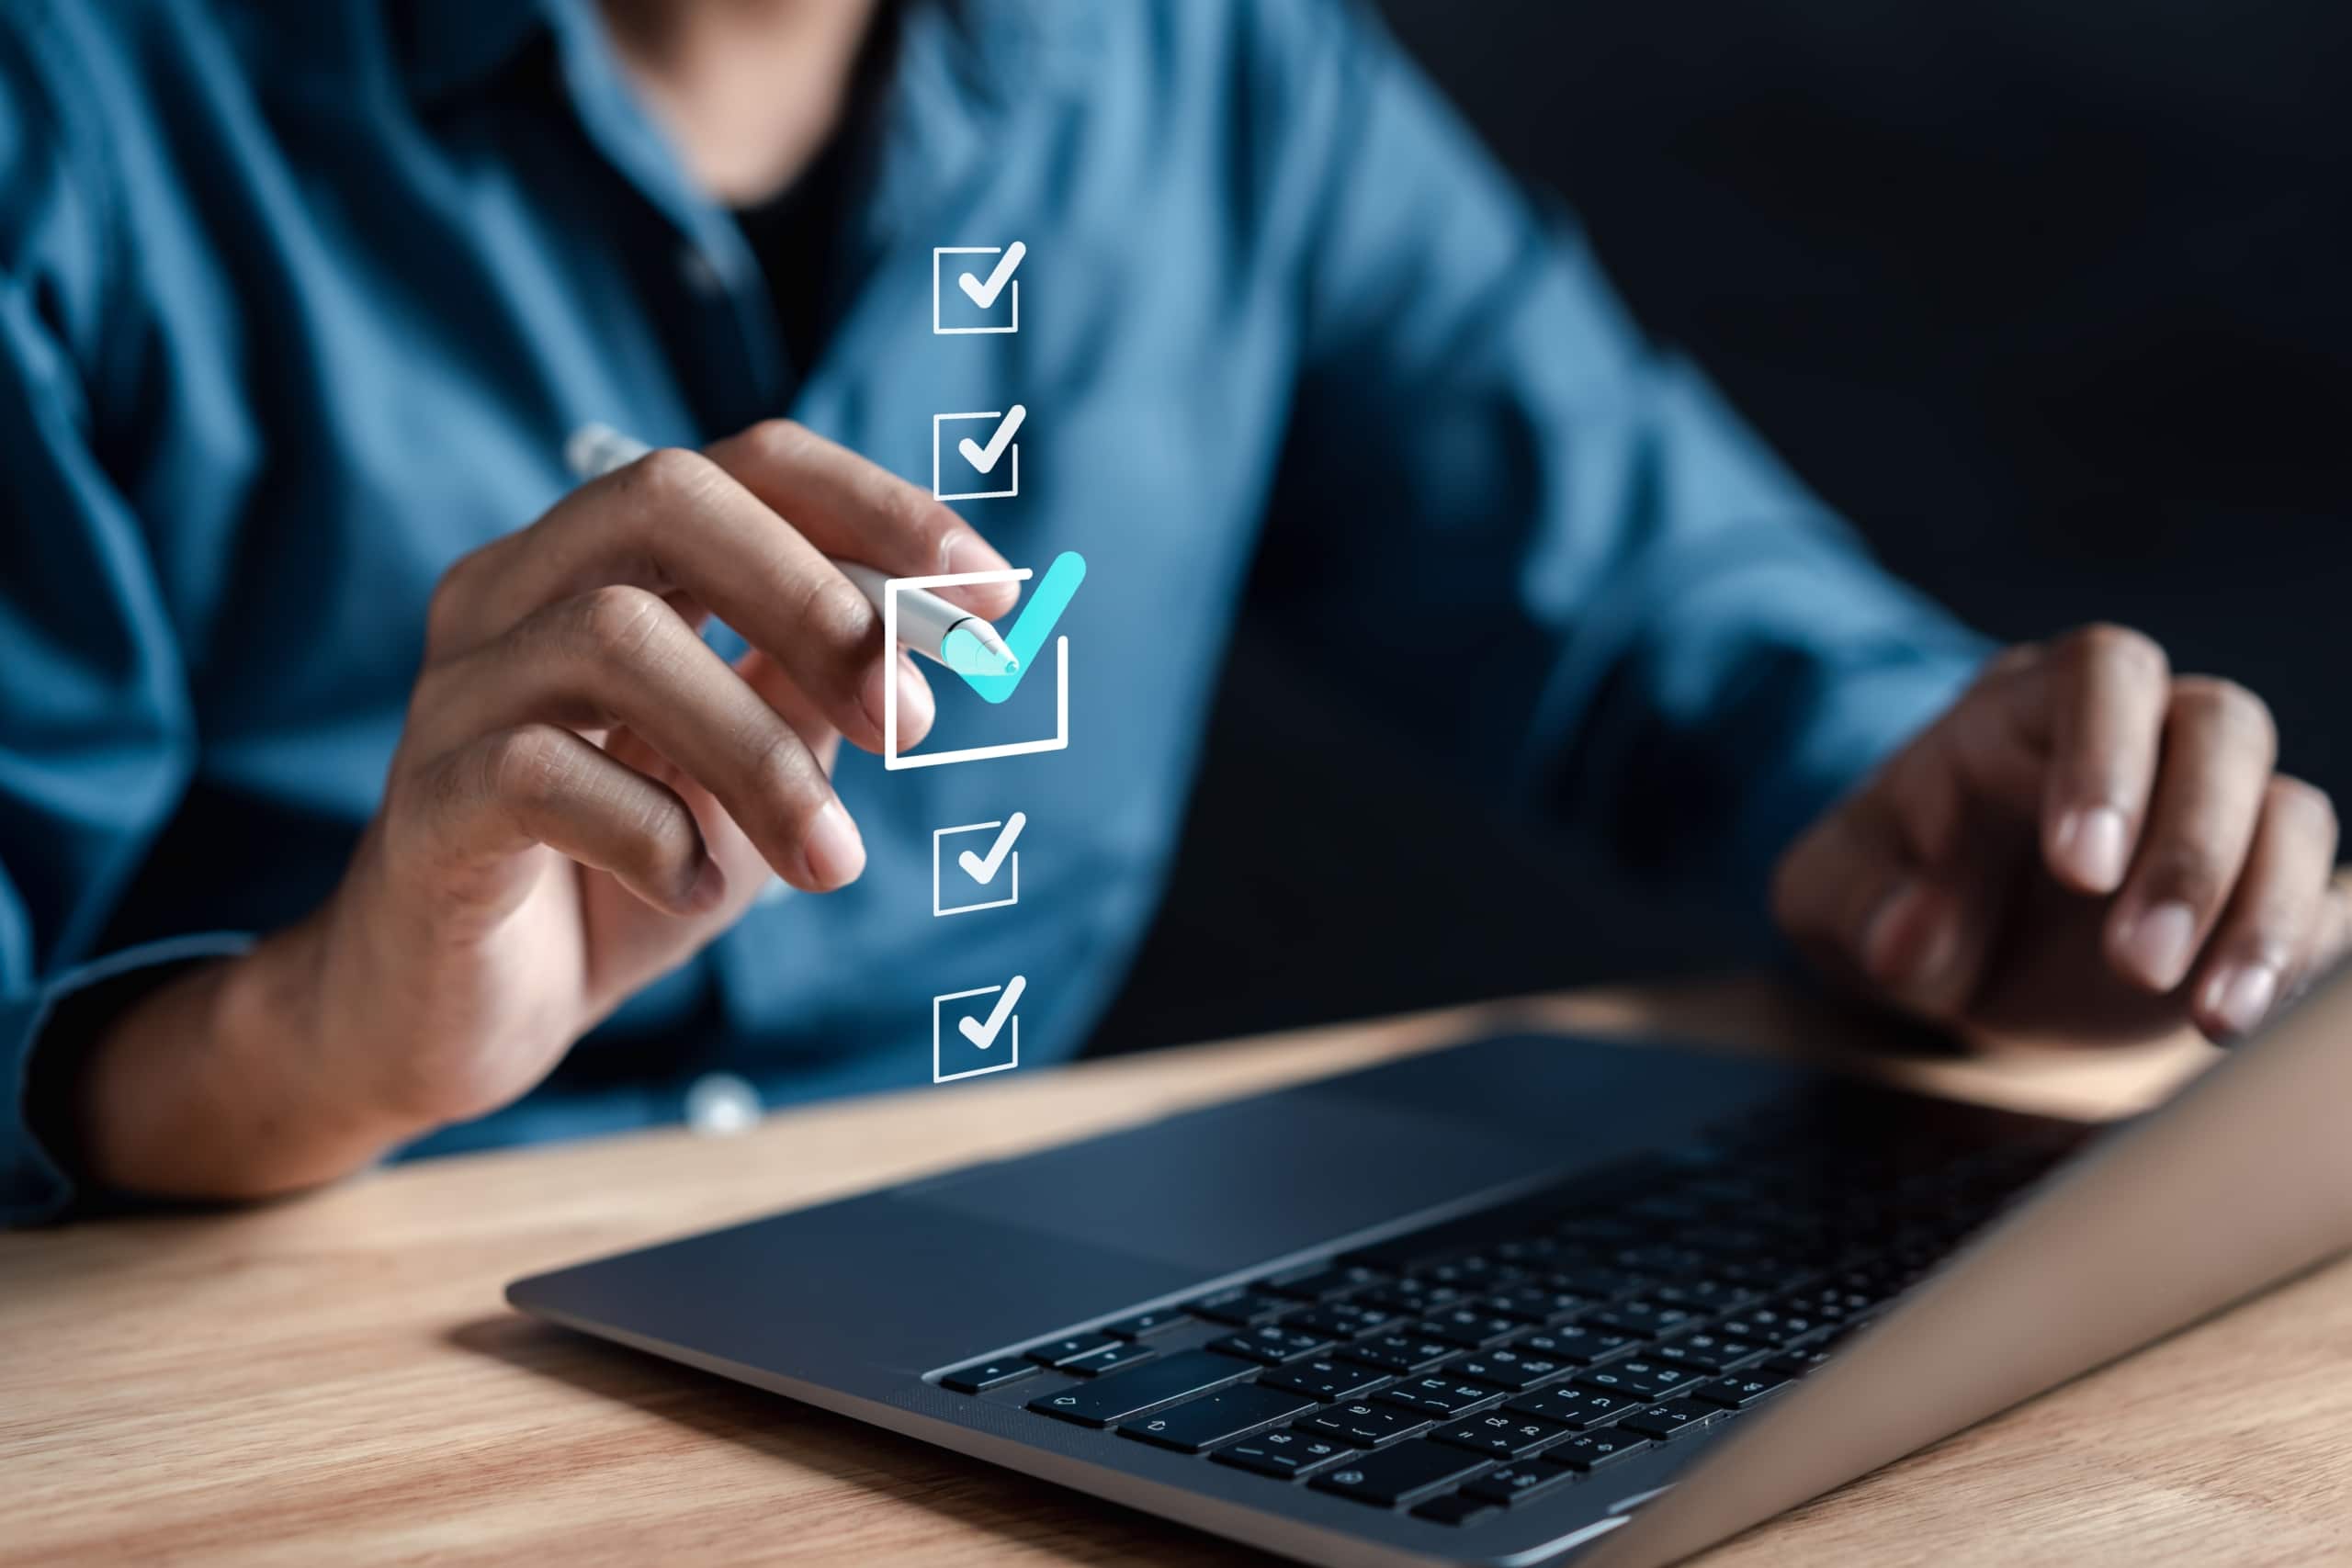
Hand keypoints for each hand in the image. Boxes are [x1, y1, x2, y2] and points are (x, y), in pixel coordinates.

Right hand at [80, 422, 1014, 1194]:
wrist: (452, 1014)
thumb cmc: (618, 869)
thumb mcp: (750, 770)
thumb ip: (817, 689)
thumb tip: (936, 628)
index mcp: (603, 563)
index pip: (744, 463)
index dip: (876, 507)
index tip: (993, 592)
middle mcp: (515, 593)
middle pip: (665, 499)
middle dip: (814, 598)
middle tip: (911, 722)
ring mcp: (455, 691)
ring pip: (614, 638)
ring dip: (758, 754)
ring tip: (828, 859)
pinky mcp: (424, 804)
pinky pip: (537, 770)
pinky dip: (650, 831)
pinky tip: (691, 889)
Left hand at [1774, 625, 2351, 1046]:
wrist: (1943, 953)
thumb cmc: (1885, 893)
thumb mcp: (1830, 899)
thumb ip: (1857, 908)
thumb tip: (1906, 935)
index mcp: (2026, 707)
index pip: (2102, 672)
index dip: (2108, 758)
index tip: (2080, 872)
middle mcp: (2140, 735)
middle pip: (2221, 728)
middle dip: (2189, 847)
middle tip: (2136, 965)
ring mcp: (2209, 809)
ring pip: (2290, 811)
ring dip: (2259, 911)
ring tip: (2208, 1017)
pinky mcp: (2255, 891)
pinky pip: (2316, 896)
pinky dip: (2291, 954)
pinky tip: (2235, 1016)